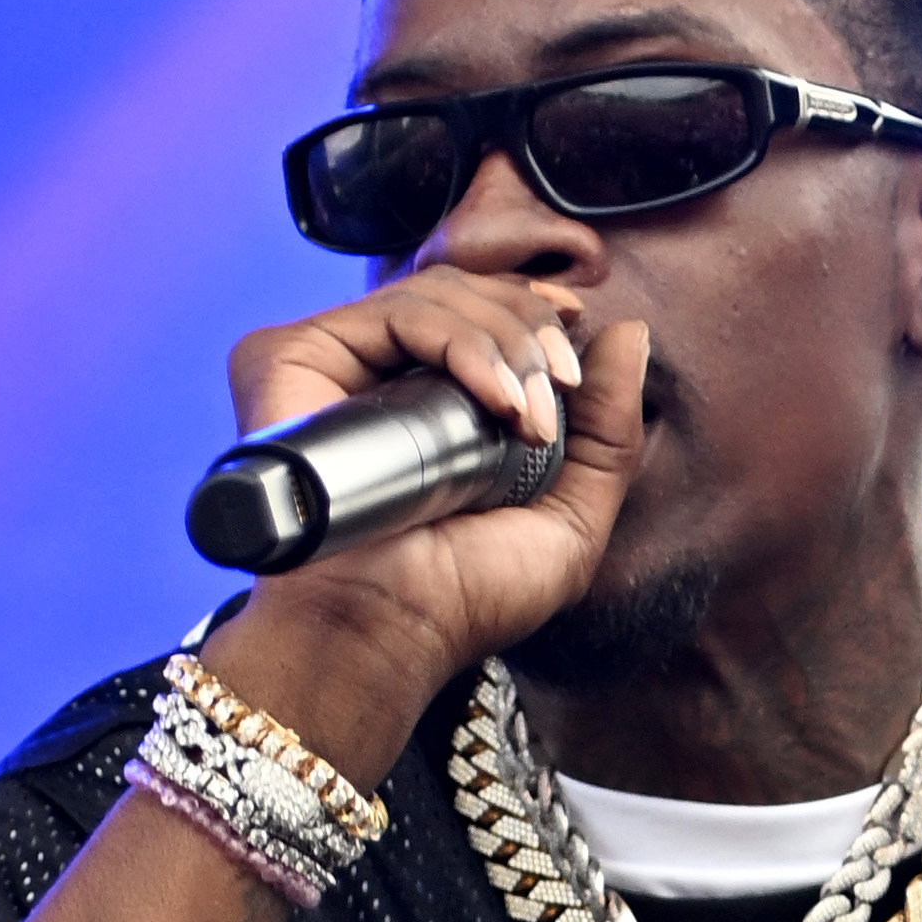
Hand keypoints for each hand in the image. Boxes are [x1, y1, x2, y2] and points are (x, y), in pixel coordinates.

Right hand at [198, 272, 650, 783]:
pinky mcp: (291, 357)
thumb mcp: (570, 522)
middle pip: (464, 290)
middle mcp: (375, 374)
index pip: (478, 310)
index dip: (529, 306)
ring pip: (438, 293)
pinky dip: (462, 343)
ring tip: (526, 418)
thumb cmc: (465, 599)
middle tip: (554, 399)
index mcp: (425, 400)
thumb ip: (609, 433)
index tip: (574, 328)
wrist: (388, 632)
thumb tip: (630, 331)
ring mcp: (331, 361)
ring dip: (506, 344)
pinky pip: (396, 311)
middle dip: (529, 332)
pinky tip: (494, 402)